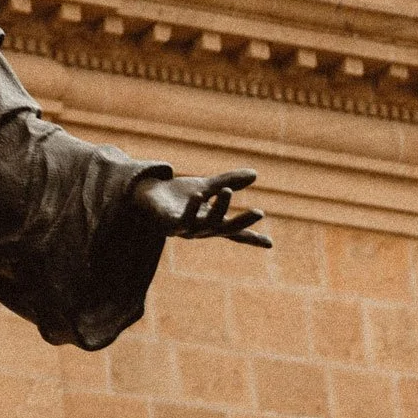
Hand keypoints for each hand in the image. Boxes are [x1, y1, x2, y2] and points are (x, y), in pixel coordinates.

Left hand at [132, 168, 270, 250]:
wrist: (147, 196)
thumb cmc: (179, 196)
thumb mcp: (208, 186)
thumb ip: (229, 182)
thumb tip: (255, 174)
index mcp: (212, 222)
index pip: (235, 232)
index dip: (252, 237)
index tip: (270, 244)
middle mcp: (202, 229)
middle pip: (226, 229)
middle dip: (242, 222)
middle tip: (259, 212)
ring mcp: (186, 229)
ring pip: (207, 223)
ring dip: (218, 208)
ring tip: (225, 190)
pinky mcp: (170, 224)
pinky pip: (183, 219)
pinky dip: (192, 208)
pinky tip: (198, 195)